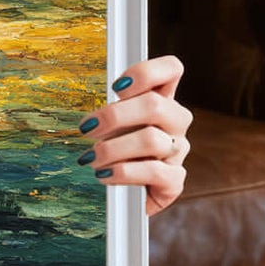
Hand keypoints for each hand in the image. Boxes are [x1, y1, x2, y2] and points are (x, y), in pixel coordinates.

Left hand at [77, 55, 191, 216]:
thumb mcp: (107, 127)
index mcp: (161, 100)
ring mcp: (177, 151)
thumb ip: (108, 113)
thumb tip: (88, 116)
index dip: (147, 72)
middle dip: (115, 116)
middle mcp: (174, 122)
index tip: (116, 87)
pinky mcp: (175, 181)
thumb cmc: (111, 153)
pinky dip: (124, 173)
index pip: (172, 70)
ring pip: (152, 140)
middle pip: (156, 105)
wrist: (121, 195)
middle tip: (87, 128)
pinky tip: (105, 175)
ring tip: (90, 159)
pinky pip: (156, 172)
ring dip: (113, 149)